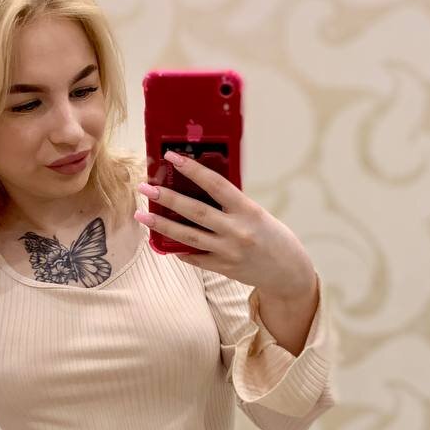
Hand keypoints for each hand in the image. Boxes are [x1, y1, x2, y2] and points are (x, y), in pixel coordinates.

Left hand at [135, 152, 316, 299]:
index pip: (215, 185)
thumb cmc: (272, 236)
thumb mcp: (257, 214)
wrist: (288, 272)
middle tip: (145, 187)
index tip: (171, 157)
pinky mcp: (222, 268)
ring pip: (188, 237)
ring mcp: (228, 252)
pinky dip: (177, 248)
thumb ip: (231, 204)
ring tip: (142, 215)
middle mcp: (237, 231)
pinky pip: (193, 257)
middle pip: (195, 212)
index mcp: (248, 211)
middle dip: (167, 198)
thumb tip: (198, 189)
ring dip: (162, 225)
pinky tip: (161, 239)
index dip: (192, 170)